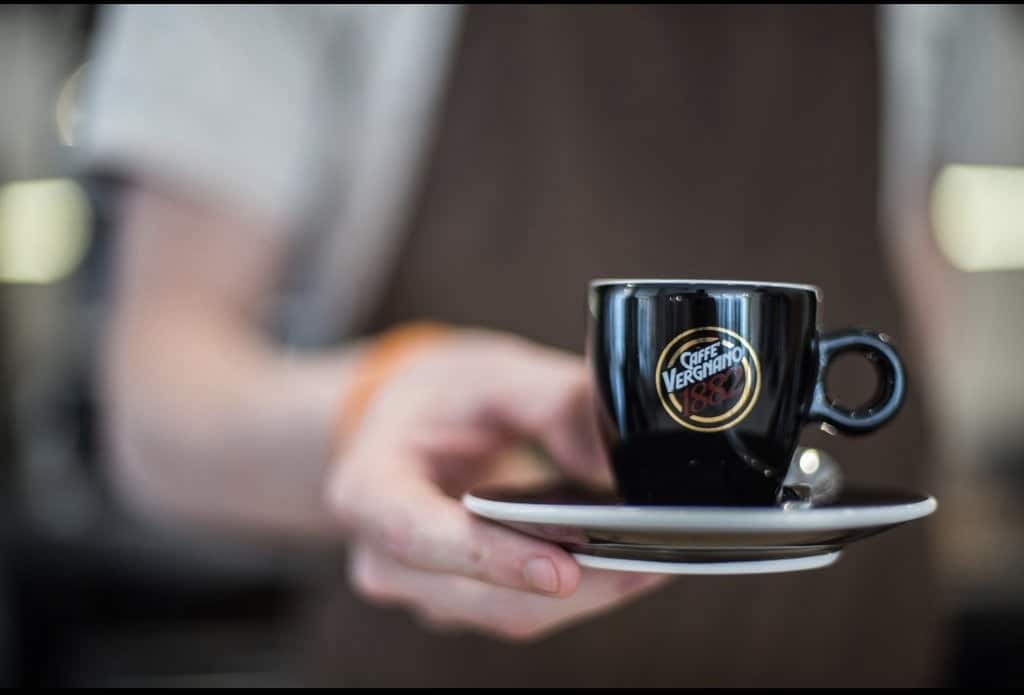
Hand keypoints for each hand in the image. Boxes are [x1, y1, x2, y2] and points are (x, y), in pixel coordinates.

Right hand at [325, 329, 668, 639]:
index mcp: (368, 489)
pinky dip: (579, 592)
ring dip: (587, 594)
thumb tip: (616, 456)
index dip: (491, 558)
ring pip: (512, 615)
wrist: (409, 423)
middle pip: (480, 597)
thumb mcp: (488, 373)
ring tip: (652, 558)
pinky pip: (525, 610)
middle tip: (649, 558)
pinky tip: (622, 562)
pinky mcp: (462, 604)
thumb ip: (552, 402)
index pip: (419, 537)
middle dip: (574, 586)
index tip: (562, 569)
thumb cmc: (439, 397)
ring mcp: (422, 590)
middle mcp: (384, 556)